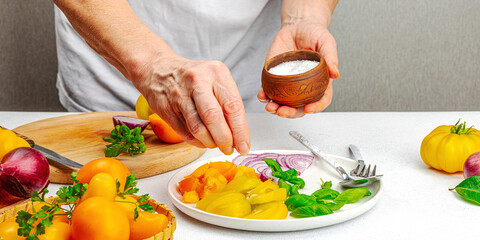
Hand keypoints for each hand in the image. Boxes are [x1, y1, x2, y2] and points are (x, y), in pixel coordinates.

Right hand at [132, 54, 249, 154]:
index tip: (244, 145)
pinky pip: (185, 133)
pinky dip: (197, 142)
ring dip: (210, 143)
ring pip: (198, 128)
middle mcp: (197, 81)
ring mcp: (179, 95)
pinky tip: (203, 141)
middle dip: (224, 139)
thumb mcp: (215, 80)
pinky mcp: (166, 109)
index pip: (233, 106)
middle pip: (214, 117)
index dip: (240, 130)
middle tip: (229, 148)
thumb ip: (228, 104)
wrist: (158, 69)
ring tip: (216, 144)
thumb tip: (238, 136)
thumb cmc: (193, 77)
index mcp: (216, 72)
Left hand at [258, 18, 339, 117]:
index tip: (309, 109)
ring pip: (283, 103)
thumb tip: (336, 73)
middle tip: (283, 111)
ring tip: (271, 108)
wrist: (297, 26)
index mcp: (320, 82)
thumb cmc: (315, 35)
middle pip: (299, 107)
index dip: (316, 107)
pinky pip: (269, 90)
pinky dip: (264, 96)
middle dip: (291, 113)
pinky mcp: (274, 78)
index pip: (321, 100)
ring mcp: (288, 84)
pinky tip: (262, 96)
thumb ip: (331, 57)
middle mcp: (304, 87)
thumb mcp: (326, 42)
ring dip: (276, 109)